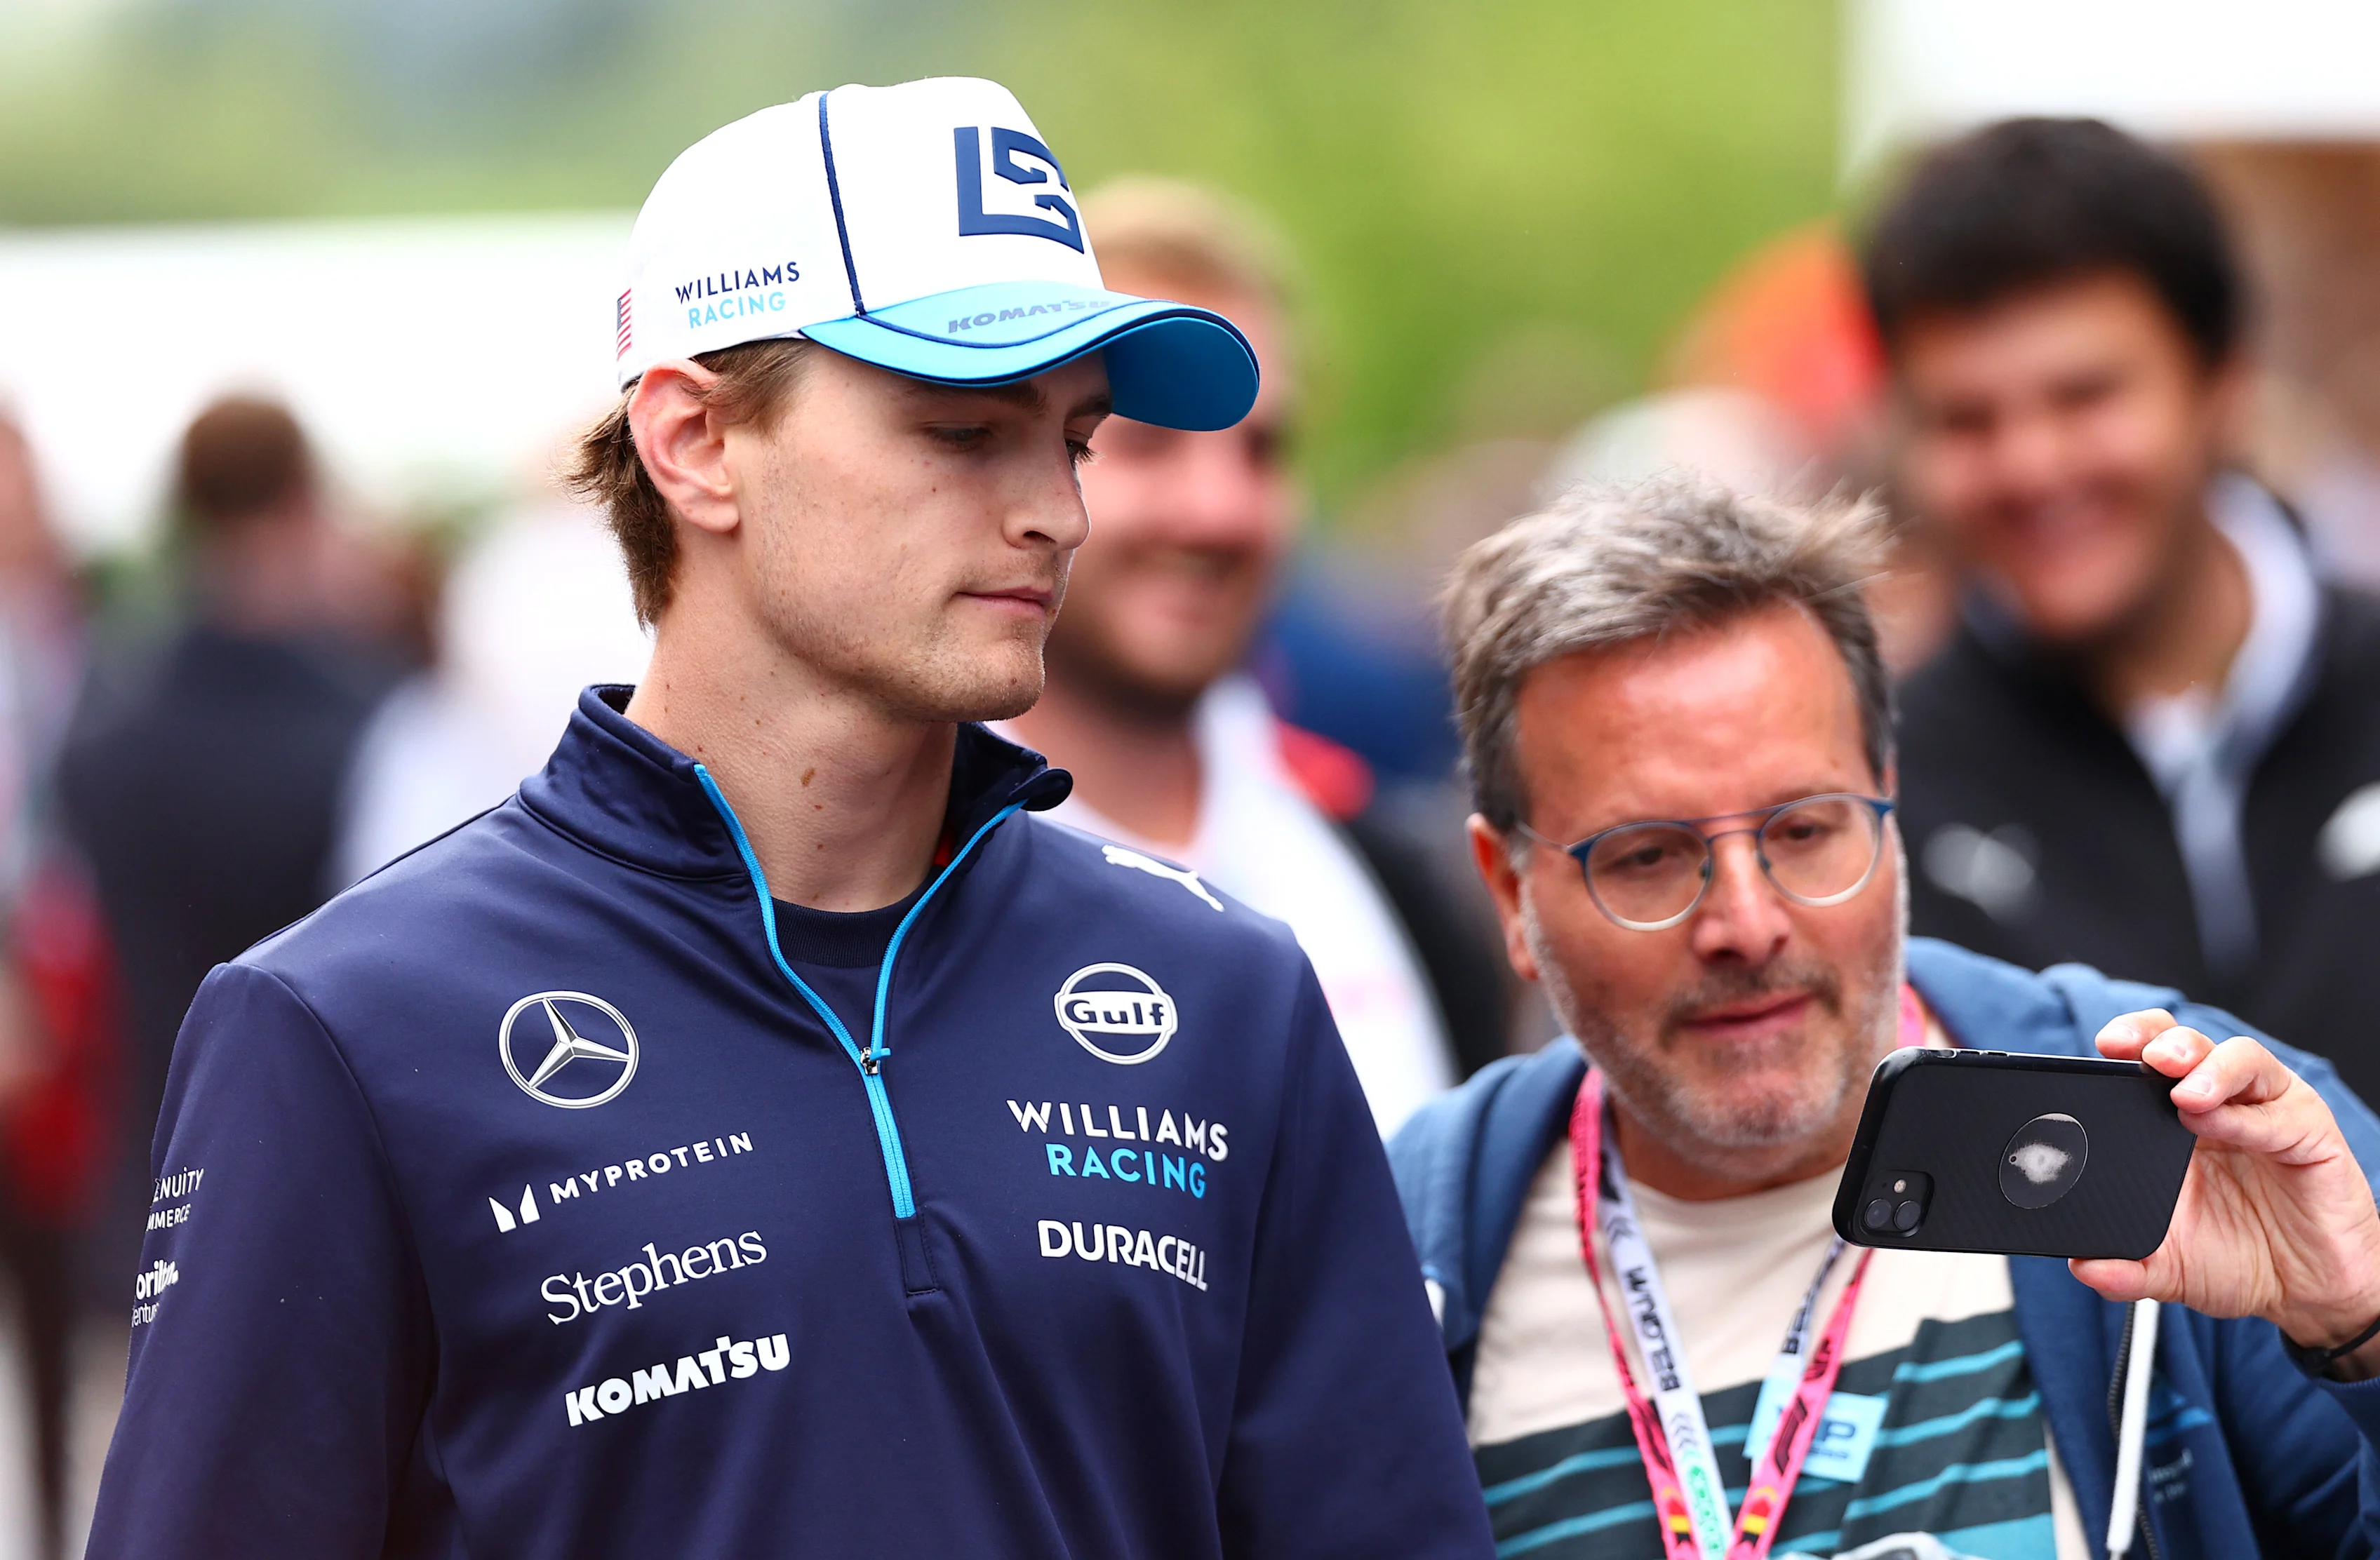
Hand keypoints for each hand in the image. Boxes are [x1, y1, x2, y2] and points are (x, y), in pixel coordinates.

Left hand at [2072, 1010, 2379, 1378]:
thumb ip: (2124, 1269)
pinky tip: (2223, 1125)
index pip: (2143, 1058)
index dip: (2125, 1043)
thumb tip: (2081, 1268)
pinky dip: (2249, 1116)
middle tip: (2141, 1057)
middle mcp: (2218, 1106)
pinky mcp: (2309, 1133)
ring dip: (2207, 1067)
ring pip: (2239, 1058)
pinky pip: (2280, 1111)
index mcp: (2171, 1123)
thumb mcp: (2169, 1268)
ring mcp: (2265, 1112)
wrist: (2308, 1292)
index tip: (2099, 1051)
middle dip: (2157, 1038)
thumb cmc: (2239, 1260)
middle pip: (2185, 1043)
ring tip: (2184, 1094)